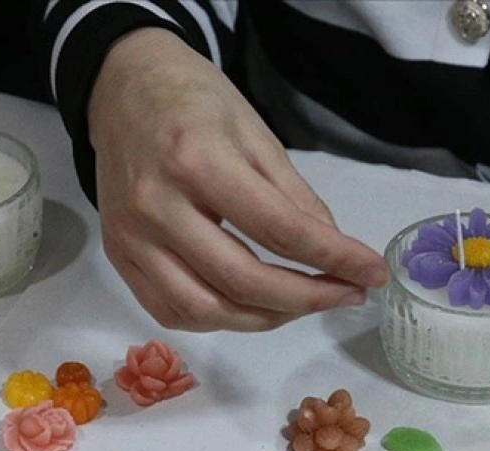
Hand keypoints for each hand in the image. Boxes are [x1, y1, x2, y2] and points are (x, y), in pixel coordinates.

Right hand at [87, 28, 386, 331]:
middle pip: (242, 281)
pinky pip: (170, 312)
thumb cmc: (194, 103)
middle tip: (344, 296)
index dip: (333, 259)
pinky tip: (250, 307)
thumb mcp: (256, 132)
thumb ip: (295, 197)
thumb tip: (334, 255)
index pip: (278, 230)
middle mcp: (157, 206)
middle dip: (306, 299)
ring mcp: (131, 238)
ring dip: (264, 319)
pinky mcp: (117, 257)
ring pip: (204, 310)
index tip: (372, 274)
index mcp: (196, 161)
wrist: (122, 90)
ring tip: (301, 305)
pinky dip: (218, 320)